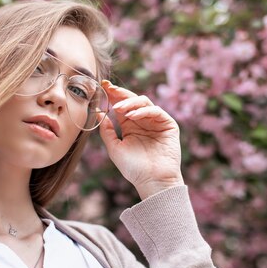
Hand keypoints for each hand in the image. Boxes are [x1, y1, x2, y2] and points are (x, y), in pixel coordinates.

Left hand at [97, 80, 183, 199]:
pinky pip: (155, 111)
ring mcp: (156, 122)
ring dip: (130, 102)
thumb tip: (98, 113)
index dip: (112, 95)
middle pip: (132, 100)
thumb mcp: (114, 148)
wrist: (152, 181)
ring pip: (144, 102)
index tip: (102, 86)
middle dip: (120, 93)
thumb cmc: (133, 168)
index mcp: (130, 126)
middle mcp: (143, 122)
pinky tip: (132, 115)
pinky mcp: (168, 125)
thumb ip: (107, 131)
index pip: (121, 106)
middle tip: (109, 88)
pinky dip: (143, 111)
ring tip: (119, 108)